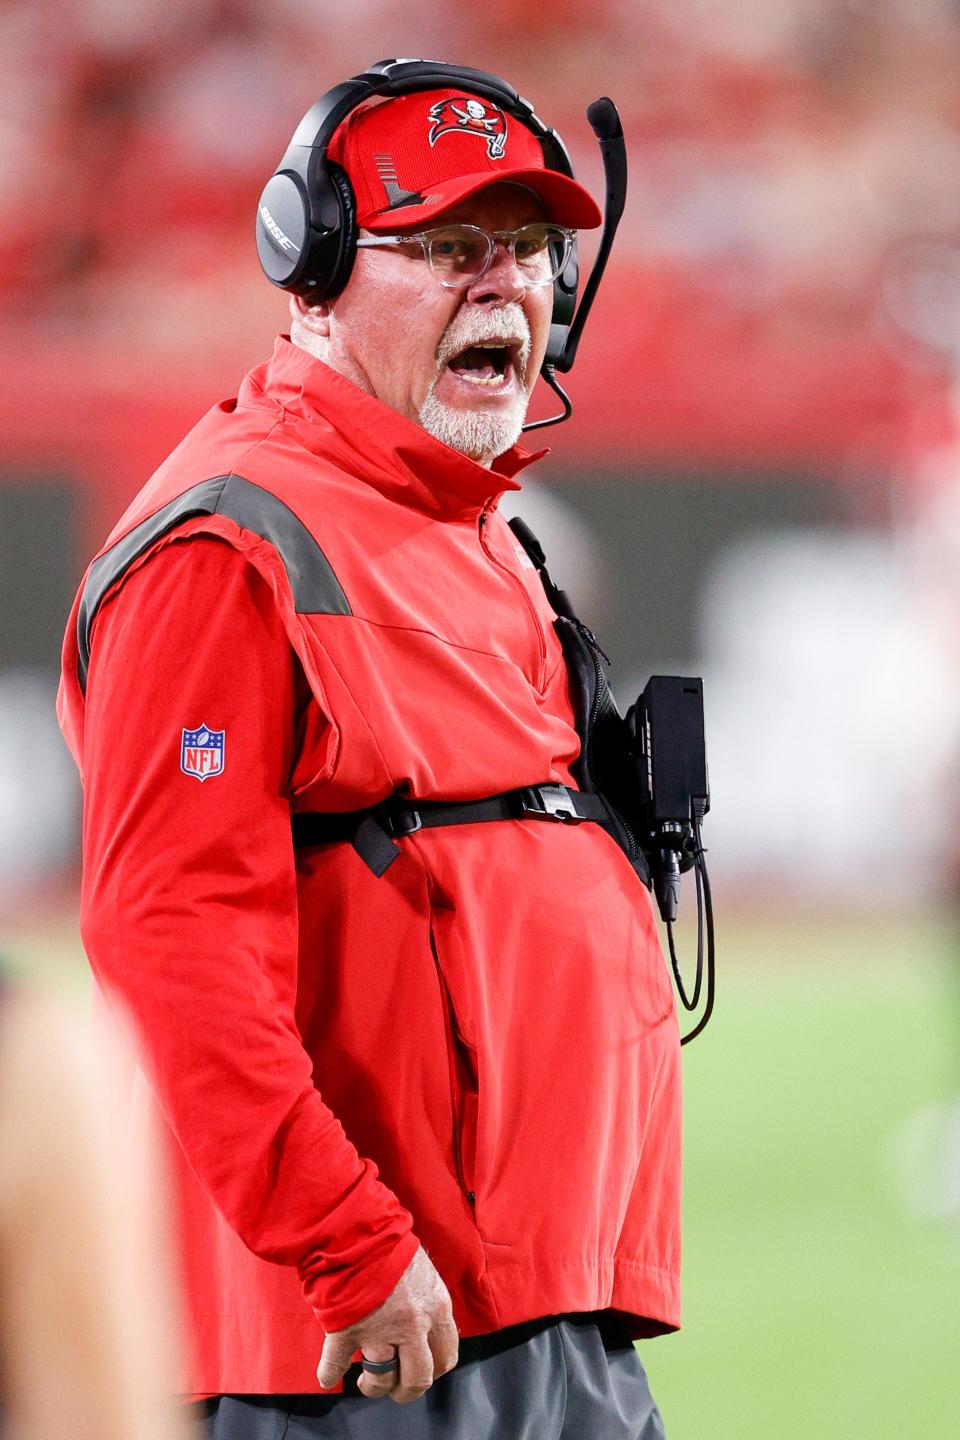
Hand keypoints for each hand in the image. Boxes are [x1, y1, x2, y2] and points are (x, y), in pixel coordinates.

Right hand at [316, 1245, 458, 1403]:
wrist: (357, 1227)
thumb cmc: (390, 1242)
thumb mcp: (424, 1271)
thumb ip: (426, 1302)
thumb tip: (424, 1326)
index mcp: (435, 1308)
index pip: (446, 1357)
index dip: (434, 1370)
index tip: (423, 1370)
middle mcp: (412, 1326)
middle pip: (417, 1380)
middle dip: (406, 1390)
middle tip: (395, 1388)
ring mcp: (378, 1330)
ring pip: (381, 1379)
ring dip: (372, 1386)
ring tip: (365, 1380)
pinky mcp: (346, 1330)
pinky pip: (336, 1364)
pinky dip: (329, 1374)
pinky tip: (328, 1377)